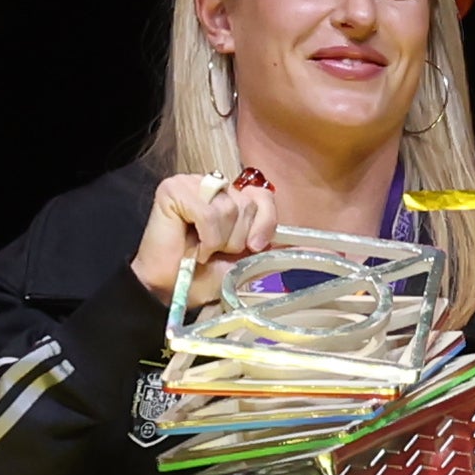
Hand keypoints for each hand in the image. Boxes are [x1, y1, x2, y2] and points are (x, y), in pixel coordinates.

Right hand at [130, 169, 280, 298]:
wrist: (170, 290)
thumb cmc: (202, 276)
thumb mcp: (245, 259)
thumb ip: (268, 244)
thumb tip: (304, 246)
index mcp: (231, 197)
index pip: (263, 196)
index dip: (264, 223)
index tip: (253, 248)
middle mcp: (213, 185)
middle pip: (248, 205)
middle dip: (237, 239)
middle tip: (215, 252)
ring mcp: (192, 183)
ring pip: (230, 208)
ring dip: (220, 241)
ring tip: (202, 251)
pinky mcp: (174, 189)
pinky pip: (209, 212)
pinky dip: (207, 237)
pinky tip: (193, 247)